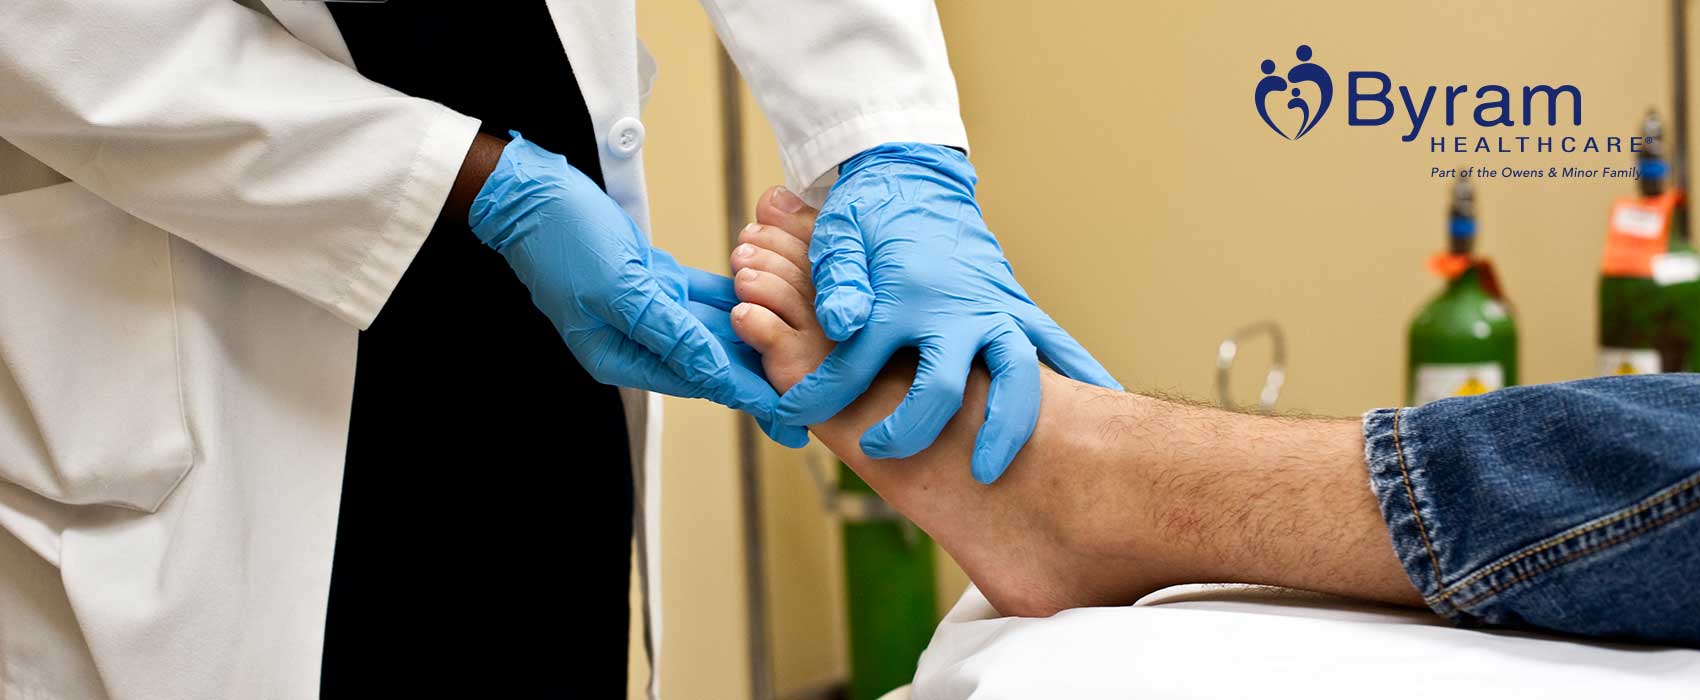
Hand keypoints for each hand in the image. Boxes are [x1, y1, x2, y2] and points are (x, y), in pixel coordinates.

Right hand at [469, 132, 804, 447]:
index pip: (699, 380)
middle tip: (812, 399)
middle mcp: (636, 340)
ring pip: (713, 331)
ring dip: (757, 339)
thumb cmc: (562, 237)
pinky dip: (737, 299)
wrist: (529, 191)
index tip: (791, 418)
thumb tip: (714, 368)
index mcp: (621, 355)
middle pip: (712, 363)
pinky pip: (704, 296)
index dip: (749, 397)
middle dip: (761, 377)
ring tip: (804, 358)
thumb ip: (666, 329)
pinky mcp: (652, 280)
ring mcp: (646, 310)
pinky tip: (773, 304)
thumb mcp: (616, 287)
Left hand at [773, 143, 1119, 481]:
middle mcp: (954, 308)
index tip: (793, 418)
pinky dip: (1083, 379)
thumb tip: (844, 323)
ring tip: (991, 472)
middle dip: (912, 428)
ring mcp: (992, 309)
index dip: (818, 396)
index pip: (855, 363)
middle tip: (882, 456)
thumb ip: (839, 279)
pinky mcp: (1017, 310)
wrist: (915, 177)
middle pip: (943, 384)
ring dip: (1006, 427)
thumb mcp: (839, 236)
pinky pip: (1058, 350)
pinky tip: (1105, 410)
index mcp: (903, 294)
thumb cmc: (870, 213)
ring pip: (1015, 376)